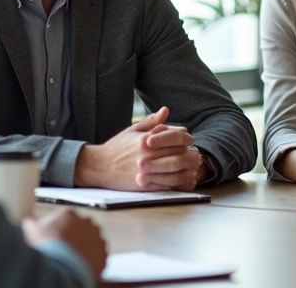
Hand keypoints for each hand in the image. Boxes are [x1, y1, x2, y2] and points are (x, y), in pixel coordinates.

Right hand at [22, 209, 107, 277]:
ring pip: (90, 241)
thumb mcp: (30, 230)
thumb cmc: (47, 247)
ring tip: (70, 258)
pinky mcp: (103, 254)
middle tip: (61, 248)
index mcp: (69, 214)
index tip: (52, 237)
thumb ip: (31, 222)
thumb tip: (29, 221)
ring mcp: (97, 238)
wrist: (61, 267)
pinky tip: (79, 265)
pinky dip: (90, 260)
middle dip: (72, 236)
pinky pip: (97, 255)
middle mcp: (87, 223)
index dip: (56, 228)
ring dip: (82, 248)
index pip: (64, 218)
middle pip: (79, 228)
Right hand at [75, 106, 197, 189]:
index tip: (189, 140)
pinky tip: (183, 179)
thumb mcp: (132, 130)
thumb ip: (151, 121)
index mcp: (146, 139)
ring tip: (193, 168)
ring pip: (177, 170)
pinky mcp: (145, 185)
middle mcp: (148, 155)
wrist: (99, 167)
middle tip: (196, 155)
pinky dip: (179, 182)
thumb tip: (166, 110)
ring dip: (188, 169)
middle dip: (191, 154)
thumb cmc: (116, 147)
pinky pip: (168, 184)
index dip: (186, 138)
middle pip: (180, 153)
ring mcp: (147, 171)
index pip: (176, 137)